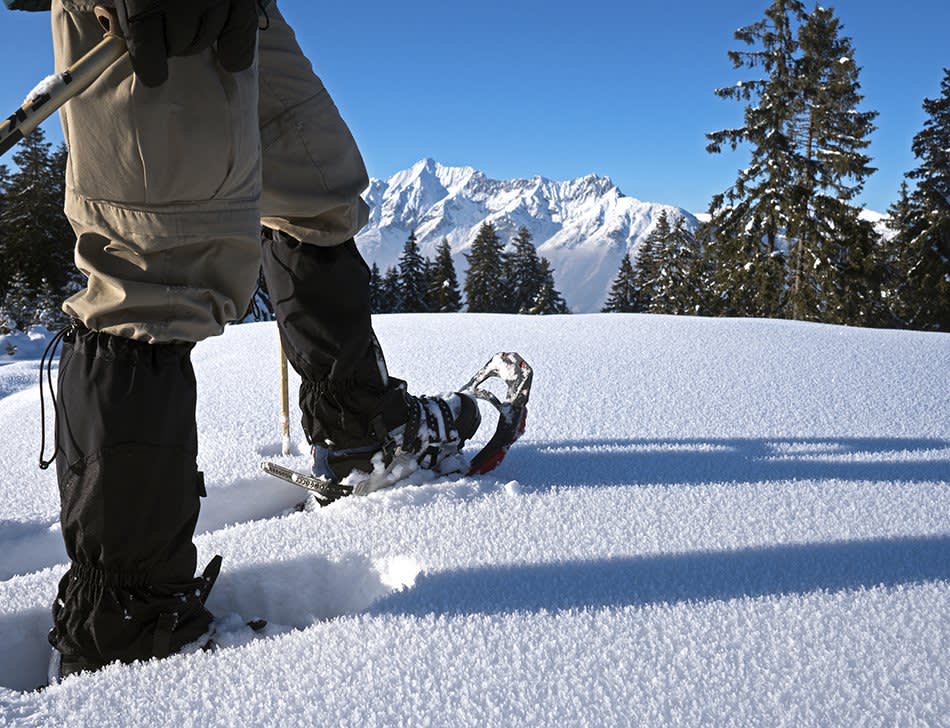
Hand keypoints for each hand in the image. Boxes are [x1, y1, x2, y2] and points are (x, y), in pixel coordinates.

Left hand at [115, 0, 258, 87]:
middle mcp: (182, 1)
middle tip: (167, 25)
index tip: (152, 71)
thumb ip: (128, 4)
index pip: (149, 53)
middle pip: (179, 47)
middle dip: (172, 41)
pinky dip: (234, 50)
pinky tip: (226, 56)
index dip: (150, 65)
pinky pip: (240, 37)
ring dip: (198, 35)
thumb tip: (127, 35)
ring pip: (207, 41)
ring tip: (192, 15)